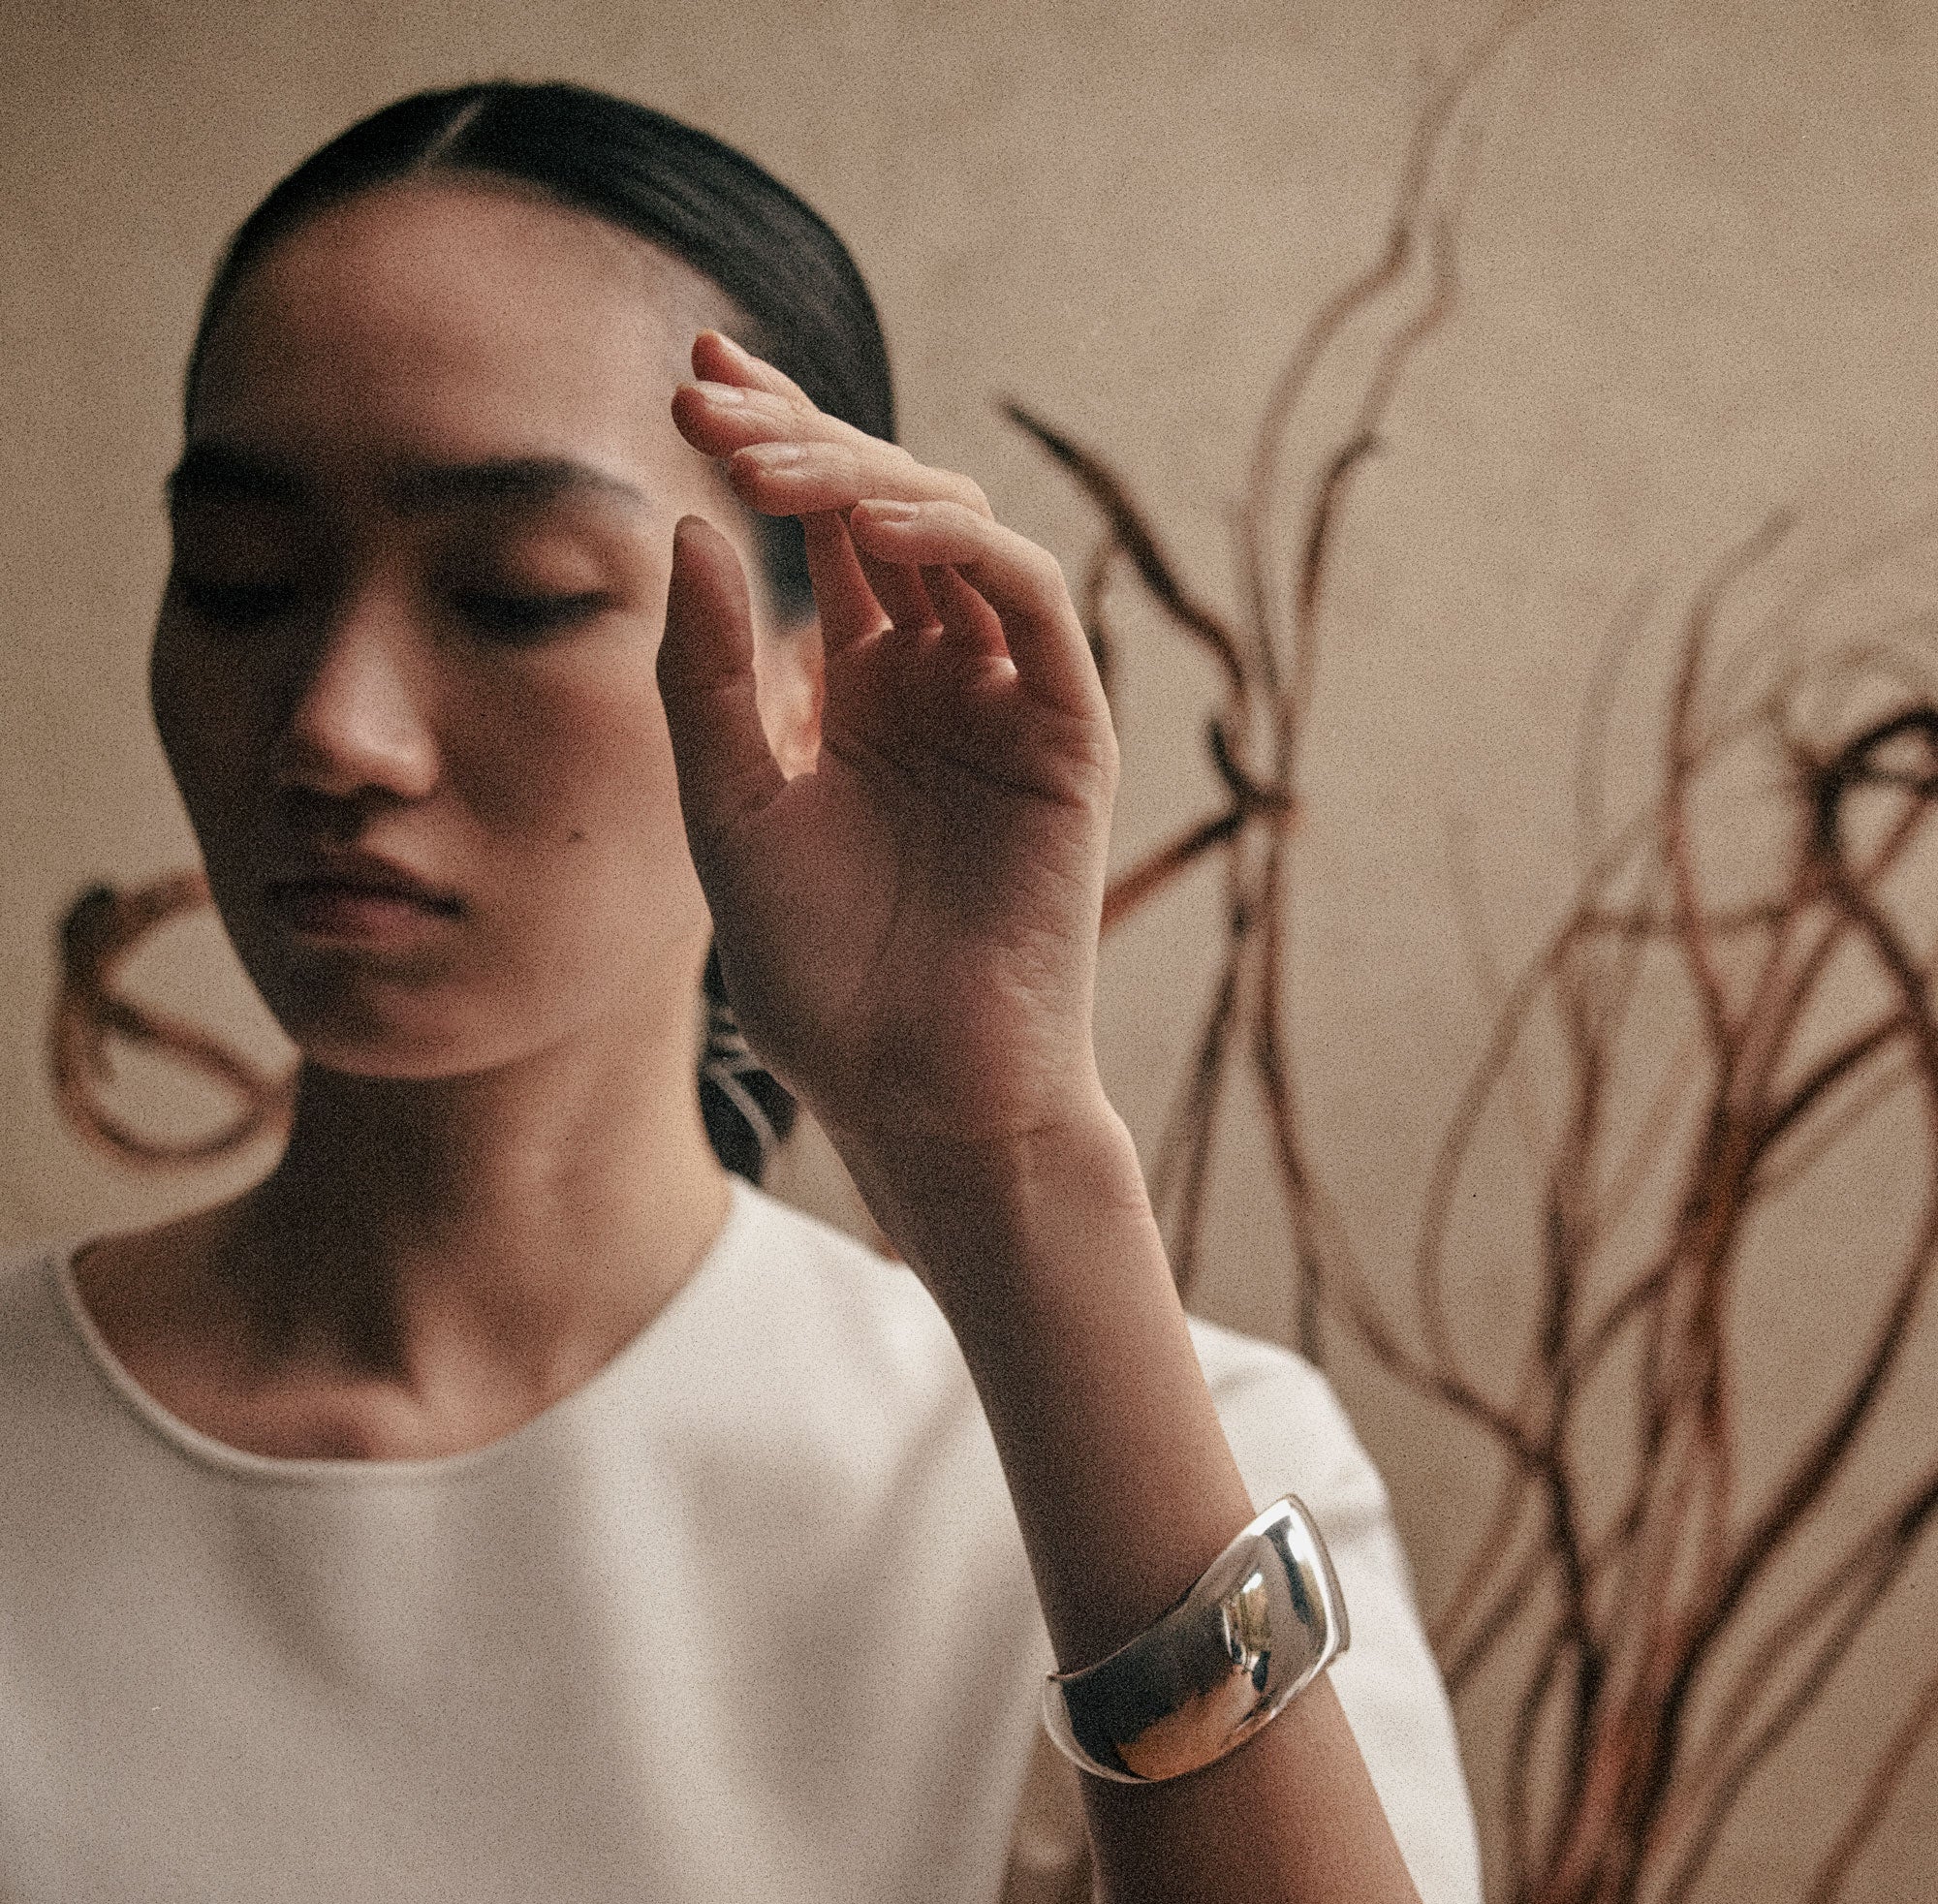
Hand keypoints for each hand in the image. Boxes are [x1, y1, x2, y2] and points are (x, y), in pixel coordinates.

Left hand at [658, 330, 1119, 1187]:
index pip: (824, 532)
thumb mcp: (727, 810)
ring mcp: (1005, 698)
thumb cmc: (820, 979)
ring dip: (863, 477)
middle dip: (797, 438)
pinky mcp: (1067, 731)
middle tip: (704, 392)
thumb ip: (706, 678)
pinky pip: (1028, 600)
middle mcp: (939, 677)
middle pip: (883, 507)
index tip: (688, 380)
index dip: (769, 444)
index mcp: (862, 692)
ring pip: (954, 532)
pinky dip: (963, 545)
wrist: (912, 1091)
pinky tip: (880, 521)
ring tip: (761, 462)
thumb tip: (689, 526)